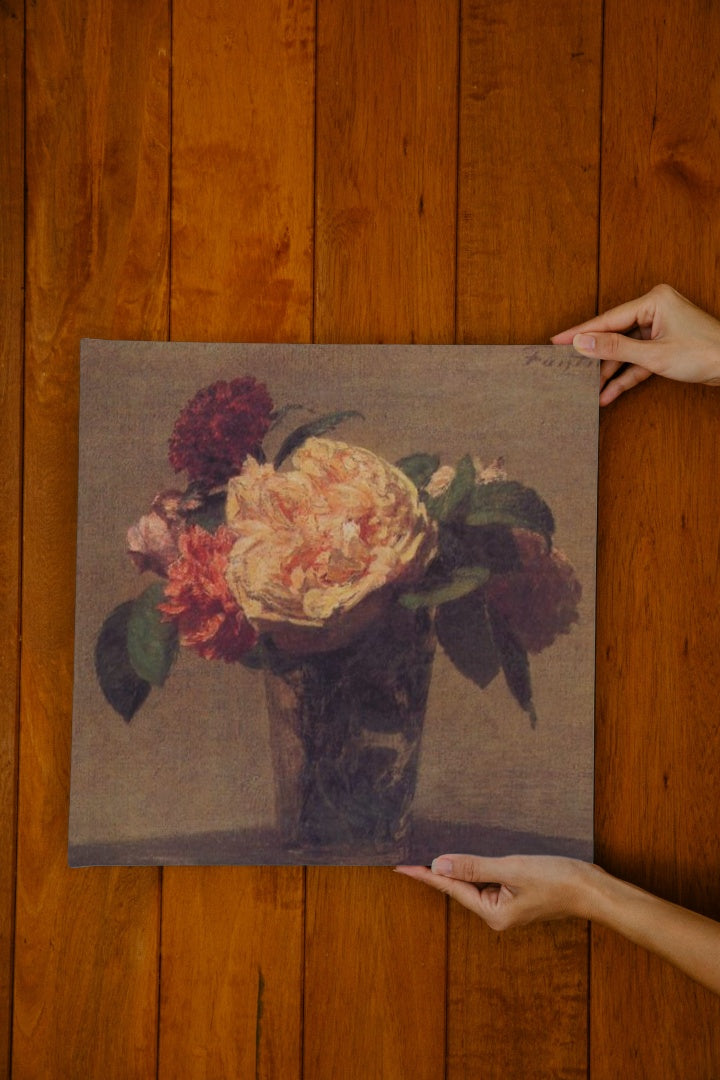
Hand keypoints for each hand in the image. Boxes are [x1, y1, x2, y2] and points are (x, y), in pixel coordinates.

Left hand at [397, 853, 719, 993]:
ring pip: (475, 883)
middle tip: (411, 855)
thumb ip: (473, 867)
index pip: (451, 889)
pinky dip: (478, 867)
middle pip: (460, 888)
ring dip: (459, 868)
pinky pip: (490, 880)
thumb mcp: (511, 869)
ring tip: (433, 853)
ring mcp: (509, 906)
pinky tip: (469, 856)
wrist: (594, 889)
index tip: (401, 867)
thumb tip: (438, 866)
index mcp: (493, 913)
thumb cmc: (557, 879)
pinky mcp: (519, 896)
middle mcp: (497, 914)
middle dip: (438, 872)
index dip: (425, 875)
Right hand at [551, 283, 719, 404]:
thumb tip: (582, 342)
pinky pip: (638, 360)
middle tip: (568, 368)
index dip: (581, 333)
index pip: (608, 319)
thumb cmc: (704, 353)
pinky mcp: (664, 346)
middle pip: (614, 335)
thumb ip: (615, 348)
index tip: (556, 341)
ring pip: (625, 351)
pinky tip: (609, 393)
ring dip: (609, 372)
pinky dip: (626, 376)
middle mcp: (654, 310)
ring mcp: (659, 328)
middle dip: (595, 357)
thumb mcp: (654, 354)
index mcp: (653, 301)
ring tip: (588, 390)